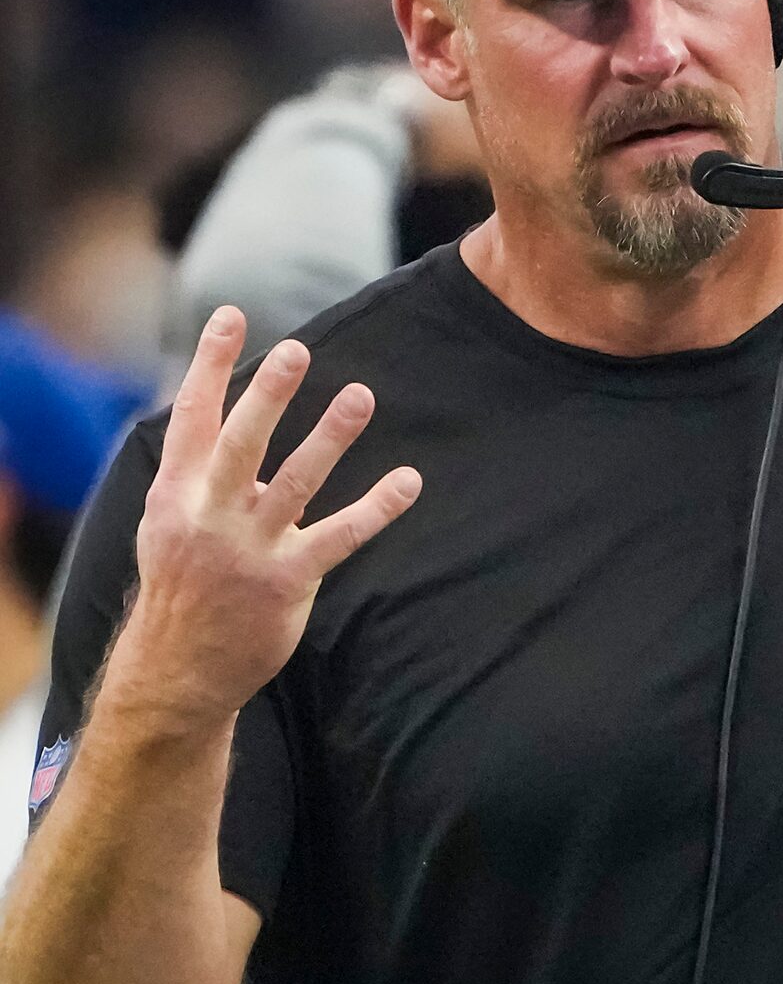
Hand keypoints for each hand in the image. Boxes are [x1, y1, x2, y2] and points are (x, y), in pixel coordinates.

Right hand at [112, 308, 420, 722]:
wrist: (180, 667)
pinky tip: (408, 480)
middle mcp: (209, 514)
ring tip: (361, 395)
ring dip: (329, 438)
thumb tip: (236, 416)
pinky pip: (338, 536)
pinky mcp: (286, 581)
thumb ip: (203, 472)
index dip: (210, 364)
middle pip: (240, 443)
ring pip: (295, 483)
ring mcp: (248, 548)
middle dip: (267, 395)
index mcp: (177, 493)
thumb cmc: (184, 584)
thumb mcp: (172, 522)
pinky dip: (377, 507)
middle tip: (296, 349)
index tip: (231, 315)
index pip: (192, 416)